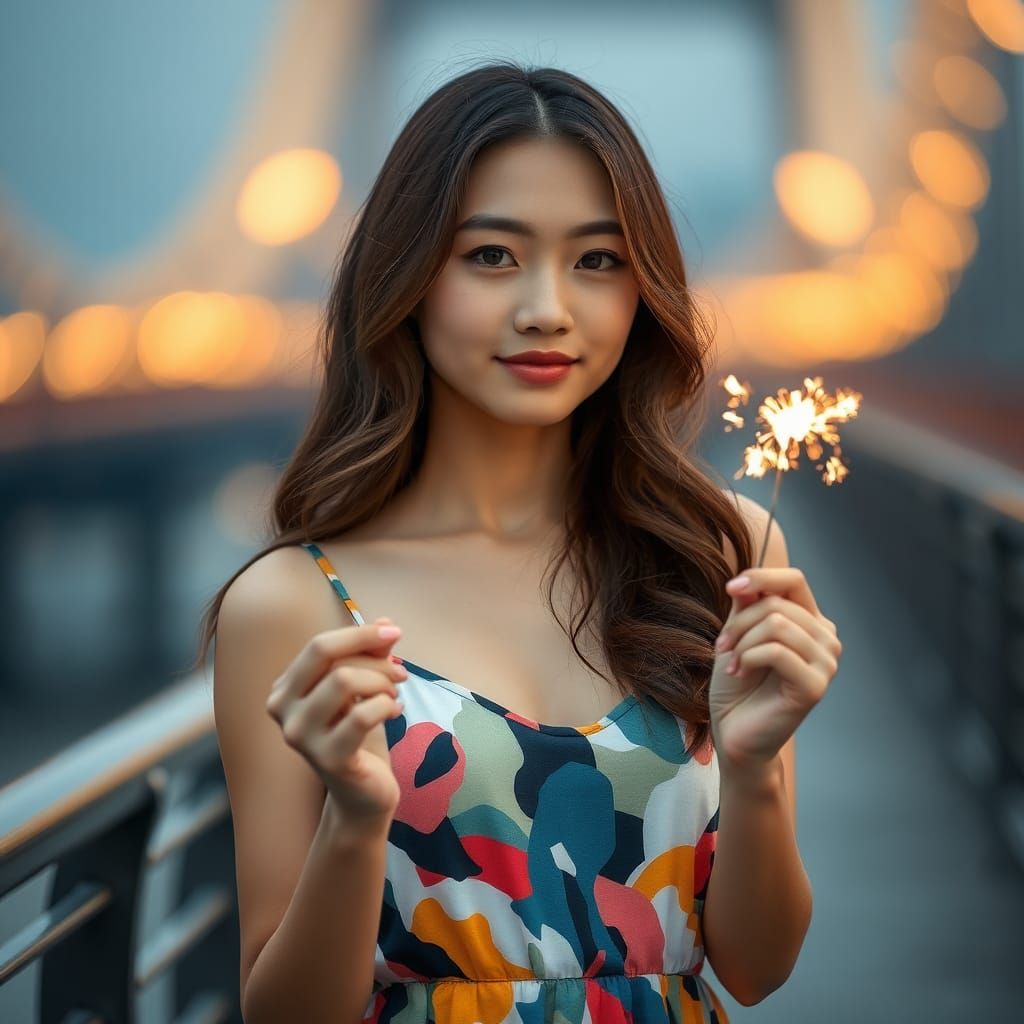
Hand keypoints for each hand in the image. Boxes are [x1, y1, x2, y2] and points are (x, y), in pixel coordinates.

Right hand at [265, 617, 407, 828]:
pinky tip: (395, 712)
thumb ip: (371, 655)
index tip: (394, 632)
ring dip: (381, 682)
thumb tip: (386, 622)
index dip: (360, 633)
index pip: (319, 644)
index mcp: (285, 688)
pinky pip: (362, 715)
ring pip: (344, 680)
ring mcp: (300, 736)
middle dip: (373, 655)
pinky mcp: (327, 759)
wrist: (362, 793)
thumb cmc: (359, 735)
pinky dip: (387, 706)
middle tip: (400, 671)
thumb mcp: (364, 688)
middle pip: (327, 656)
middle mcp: (282, 710)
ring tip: (394, 695)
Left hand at [710, 568, 841, 775]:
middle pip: (777, 603)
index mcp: (810, 621)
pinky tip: (741, 673)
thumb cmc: (737, 683)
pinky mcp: (816, 686)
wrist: (733, 730)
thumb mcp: (737, 634)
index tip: (730, 588)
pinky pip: (777, 651)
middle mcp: (825, 638)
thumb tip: (746, 581)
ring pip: (777, 624)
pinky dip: (749, 658)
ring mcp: (826, 663)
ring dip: (742, 641)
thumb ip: (747, 606)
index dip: (760, 577)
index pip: (793, 579)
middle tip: (723, 646)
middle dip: (739, 622)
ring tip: (733, 662)